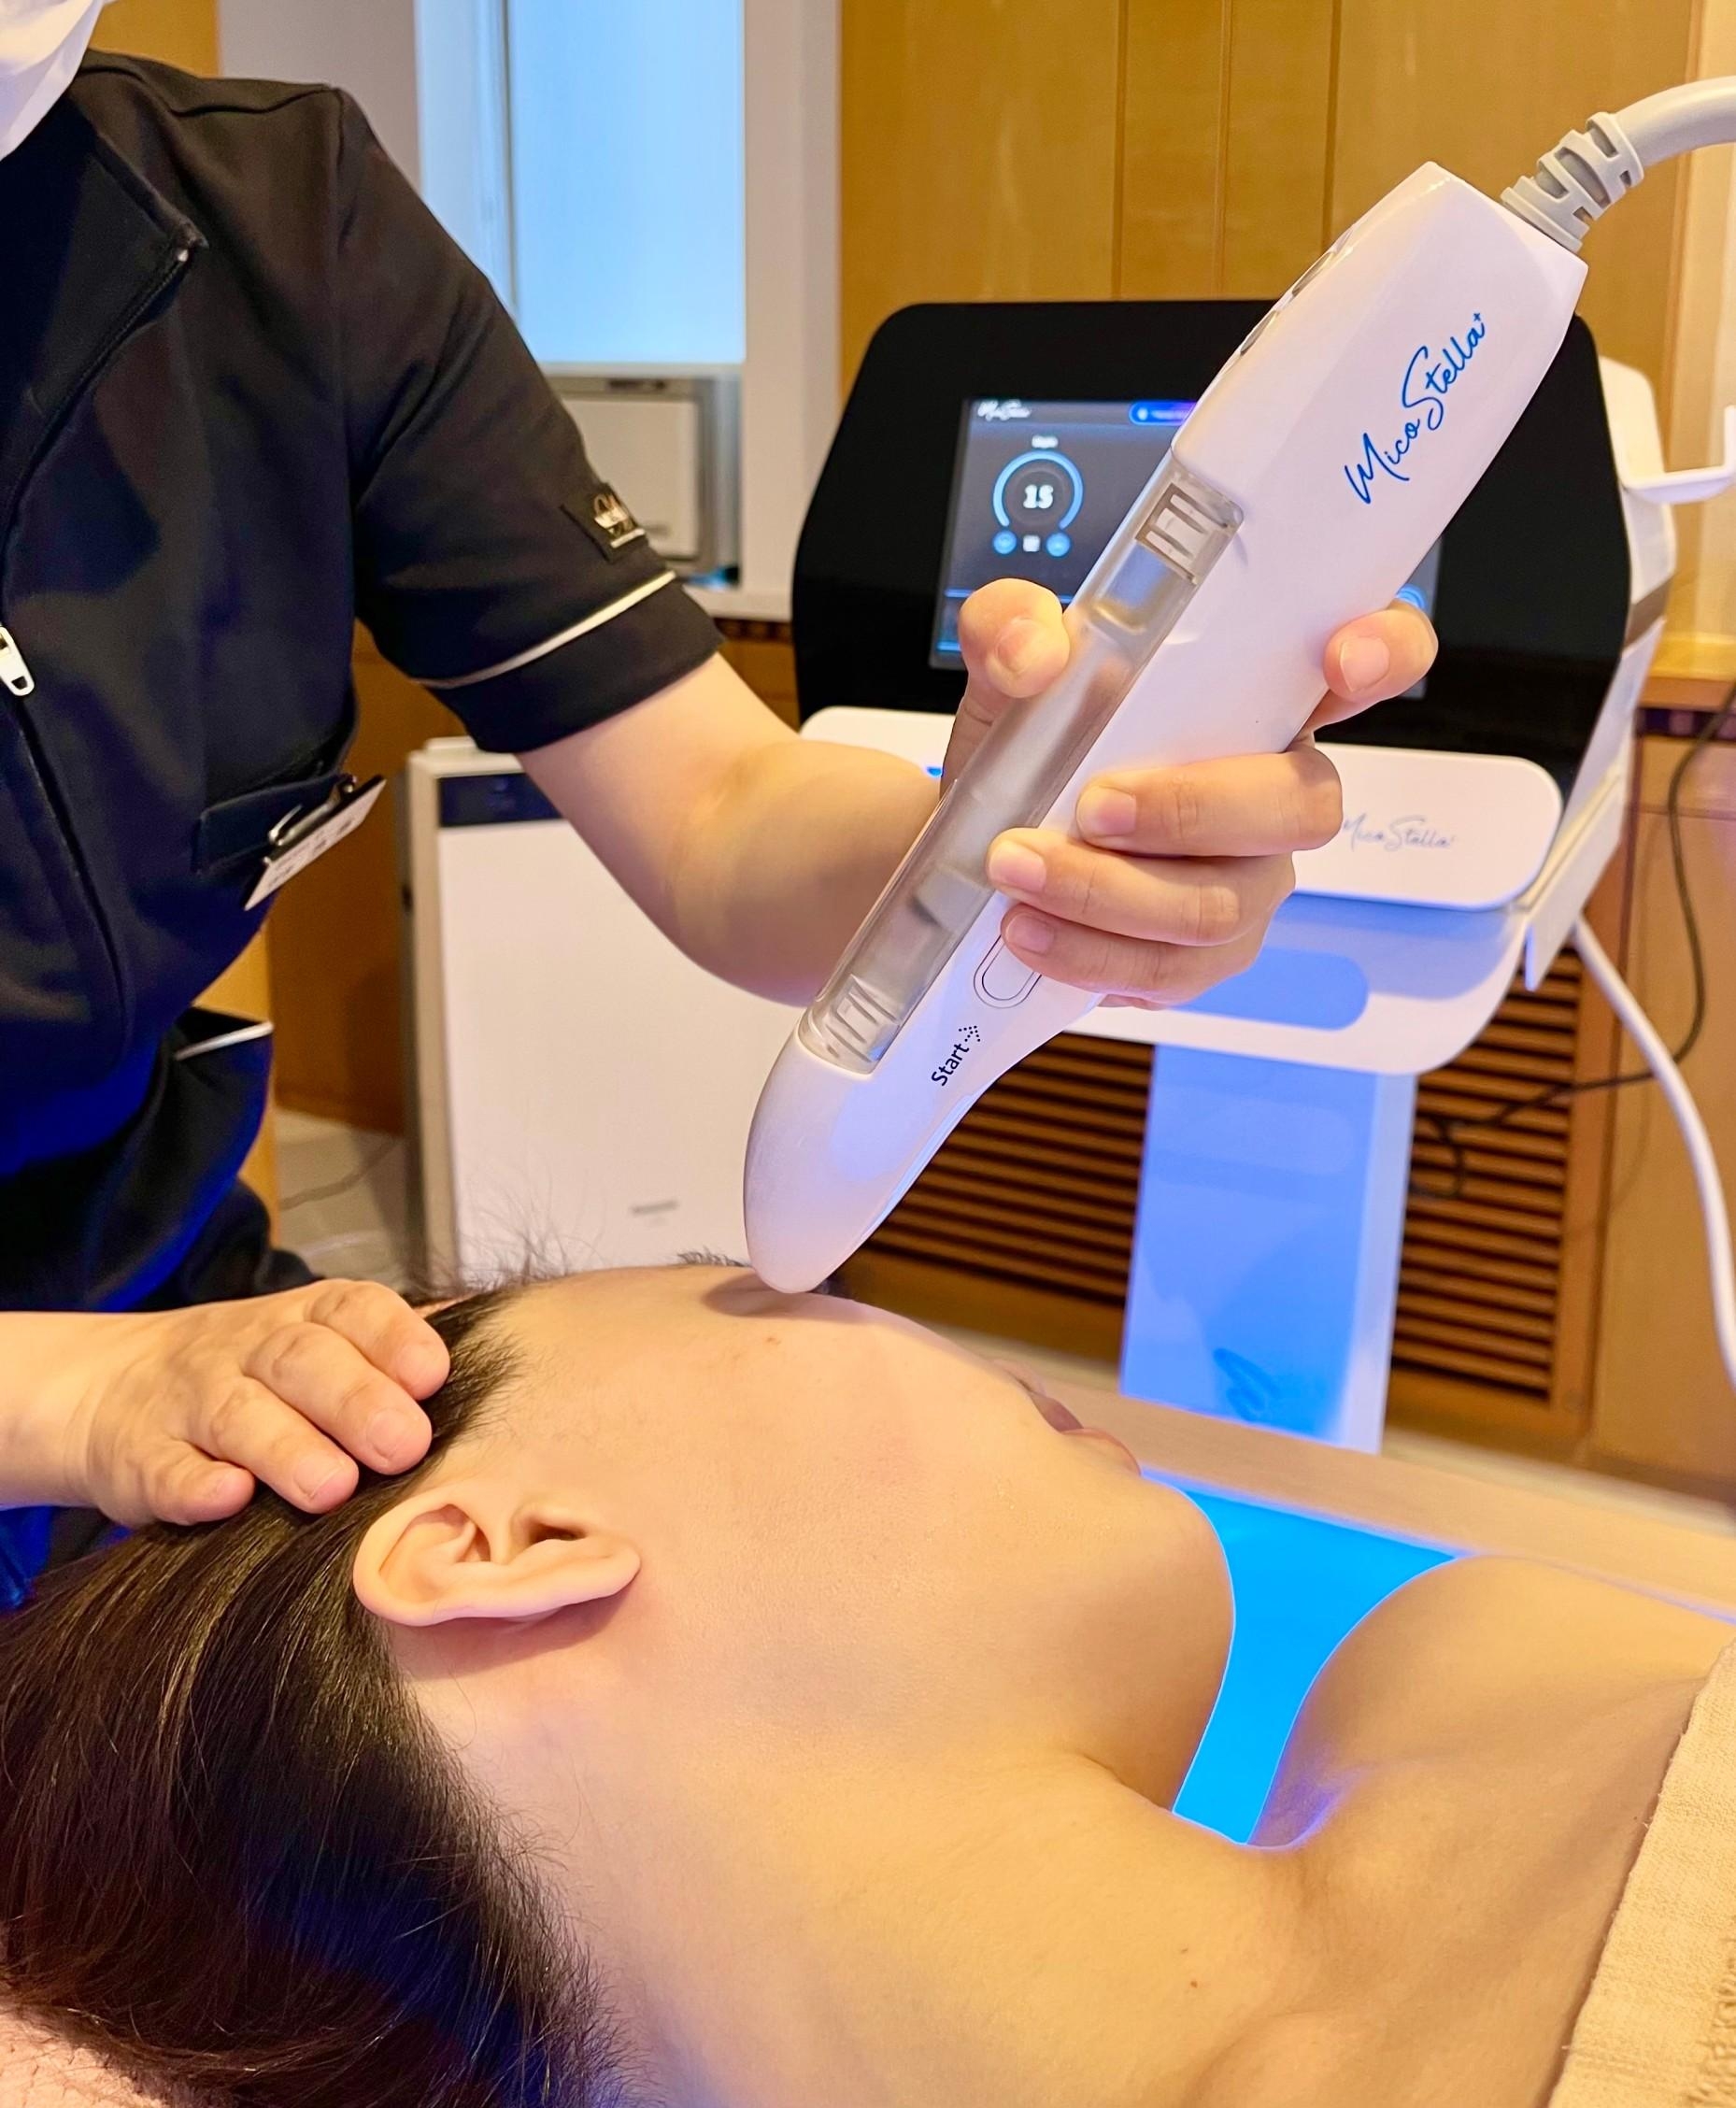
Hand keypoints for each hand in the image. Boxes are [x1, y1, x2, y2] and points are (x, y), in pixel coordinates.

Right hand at [53, 1282, 447, 1525]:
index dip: (393, 1339)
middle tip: (403, 1446)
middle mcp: (248, 1349)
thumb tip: (501, 1347)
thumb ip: (397, 1351)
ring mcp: (190, 1401)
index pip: (352, 1310)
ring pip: (237, 1414)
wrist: (110, 1388)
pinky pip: (166, 1468)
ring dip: (288, 1449)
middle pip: (301, 1362)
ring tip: (332, 1488)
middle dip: (357, 1401)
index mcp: (305, 1319)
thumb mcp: (319, 1344)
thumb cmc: (255, 1377)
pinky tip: (229, 1498)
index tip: (432, 1376)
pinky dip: (196, 1484)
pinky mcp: (141, 1459)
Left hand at [946, 580, 1436, 1007]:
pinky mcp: (1206, 956)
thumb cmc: (1033, 740)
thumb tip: (1036, 655)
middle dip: (1190, 811)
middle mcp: (1280, 790)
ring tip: (1017, 869)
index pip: (1374, 660)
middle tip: (1090, 807)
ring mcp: (1252, 880)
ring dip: (1108, 893)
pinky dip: (1089, 952)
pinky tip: (1028, 928)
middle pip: (1304, 808)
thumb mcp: (1010, 662)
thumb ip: (1010, 626)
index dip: (1385, 654)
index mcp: (1264, 694)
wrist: (984, 840)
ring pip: (1219, 905)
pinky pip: (1170, 971)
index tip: (1340, 662)